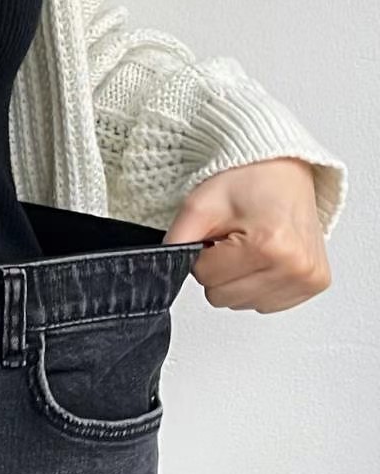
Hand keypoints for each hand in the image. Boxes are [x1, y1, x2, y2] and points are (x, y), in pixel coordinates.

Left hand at [162, 157, 330, 312]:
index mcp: (270, 245)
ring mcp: (308, 278)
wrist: (283, 169)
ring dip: (238, 277)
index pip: (205, 277)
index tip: (220, 233)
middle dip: (219, 269)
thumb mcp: (198, 206)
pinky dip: (258, 282)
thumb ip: (175, 243)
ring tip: (252, 244)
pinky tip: (267, 255)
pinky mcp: (314, 284)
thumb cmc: (247, 182)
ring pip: (240, 303)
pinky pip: (263, 303)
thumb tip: (159, 273)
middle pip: (221, 297)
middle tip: (236, 238)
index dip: (203, 254)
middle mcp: (296, 266)